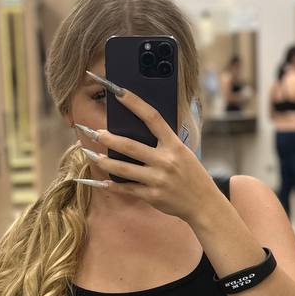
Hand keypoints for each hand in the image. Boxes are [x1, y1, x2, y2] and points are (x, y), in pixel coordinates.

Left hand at [81, 75, 221, 222]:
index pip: (152, 117)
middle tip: (93, 132)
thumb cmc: (191, 175)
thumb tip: (138, 130)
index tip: (118, 91)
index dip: (134, 103)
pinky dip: (112, 185)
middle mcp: (166, 160)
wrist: (204, 204)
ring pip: (123, 168)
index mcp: (175, 145)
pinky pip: (127, 188)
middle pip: (130, 146)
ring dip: (103, 161)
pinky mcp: (152, 196)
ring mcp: (158, 179)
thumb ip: (164, 142)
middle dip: (108, 139)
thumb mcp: (183, 153)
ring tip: (90, 154)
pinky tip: (101, 181)